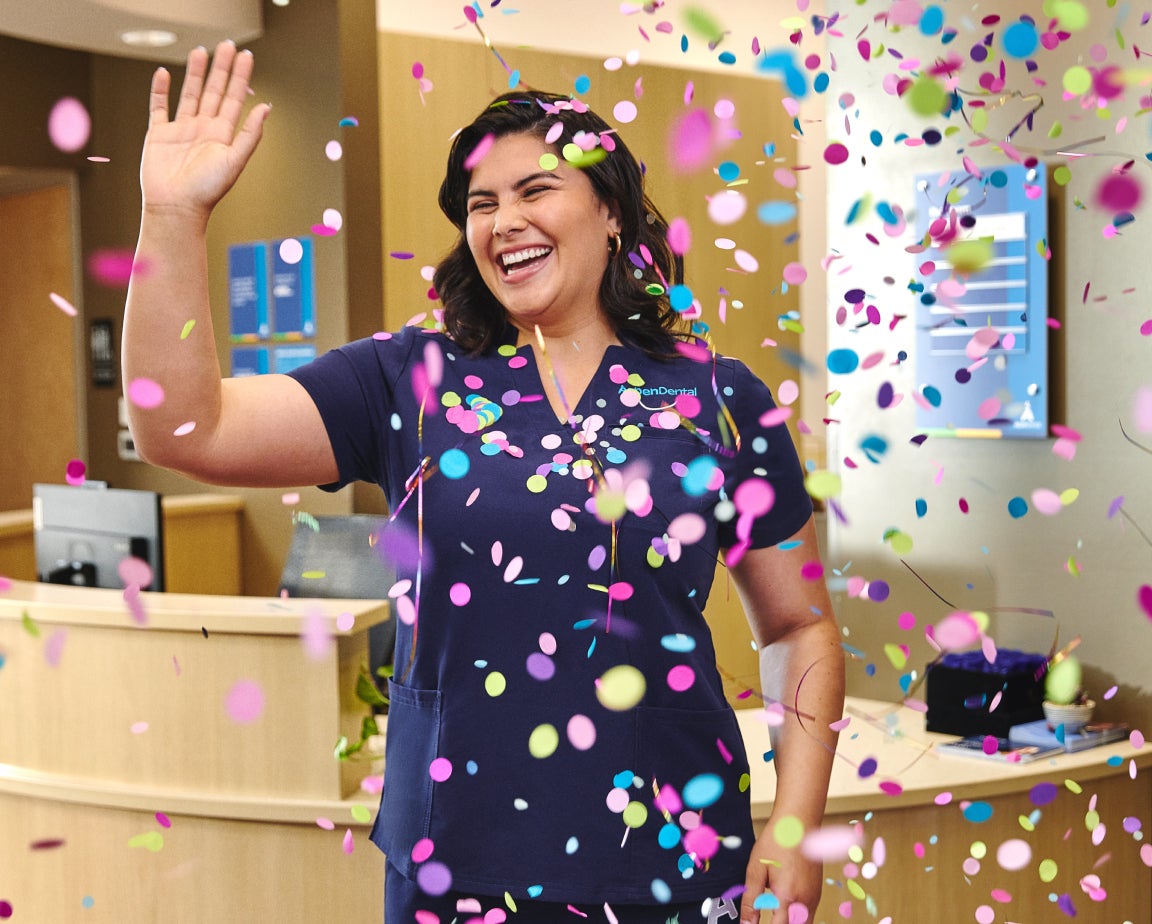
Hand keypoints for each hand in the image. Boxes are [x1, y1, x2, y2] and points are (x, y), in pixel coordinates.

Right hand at [141, 40, 269, 221]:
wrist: (176, 208)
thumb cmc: (206, 191)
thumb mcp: (235, 160)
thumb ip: (250, 133)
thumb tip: (266, 107)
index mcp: (222, 135)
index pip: (234, 98)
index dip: (240, 76)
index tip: (246, 55)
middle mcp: (203, 130)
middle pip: (213, 91)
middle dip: (221, 68)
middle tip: (227, 45)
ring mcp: (181, 131)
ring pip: (189, 94)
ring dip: (194, 73)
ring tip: (201, 51)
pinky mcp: (158, 135)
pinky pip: (159, 107)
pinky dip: (160, 91)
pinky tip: (163, 74)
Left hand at [739, 822, 823, 923]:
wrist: (799, 823)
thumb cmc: (777, 842)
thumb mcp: (756, 870)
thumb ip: (751, 900)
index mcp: (787, 897)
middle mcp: (804, 902)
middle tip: (764, 915)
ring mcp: (814, 898)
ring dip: (788, 920)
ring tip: (773, 906)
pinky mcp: (817, 893)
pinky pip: (808, 915)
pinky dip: (796, 916)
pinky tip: (783, 901)